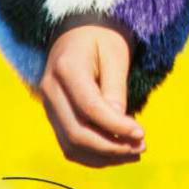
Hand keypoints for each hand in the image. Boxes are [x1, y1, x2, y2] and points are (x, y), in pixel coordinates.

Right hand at [38, 17, 145, 166]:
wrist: (77, 31)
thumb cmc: (101, 39)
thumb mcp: (115, 54)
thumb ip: (116, 90)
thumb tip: (120, 127)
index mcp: (66, 68)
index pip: (90, 108)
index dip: (116, 126)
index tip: (141, 134)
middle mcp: (50, 90)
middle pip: (77, 133)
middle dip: (111, 147)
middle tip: (141, 148)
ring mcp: (47, 105)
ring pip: (71, 145)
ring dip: (103, 156)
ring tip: (133, 153)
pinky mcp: (53, 116)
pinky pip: (69, 145)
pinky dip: (92, 156)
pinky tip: (116, 153)